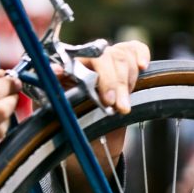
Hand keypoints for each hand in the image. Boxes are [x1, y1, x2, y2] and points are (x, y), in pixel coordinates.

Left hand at [61, 40, 149, 192]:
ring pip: (123, 56)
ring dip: (127, 81)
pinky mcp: (123, 67)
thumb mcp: (51, 110)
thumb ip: (50, 90)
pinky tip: (143, 67)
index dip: (100, 75)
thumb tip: (55, 70)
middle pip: (107, 56)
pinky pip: (134, 49)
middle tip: (117, 107)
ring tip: (123, 107)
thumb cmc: (63, 126)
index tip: (106, 100)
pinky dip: (141, 54)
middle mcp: (85, 61)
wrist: (82, 143)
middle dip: (115, 82)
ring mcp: (105, 63)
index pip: (84, 57)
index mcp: (65, 67)